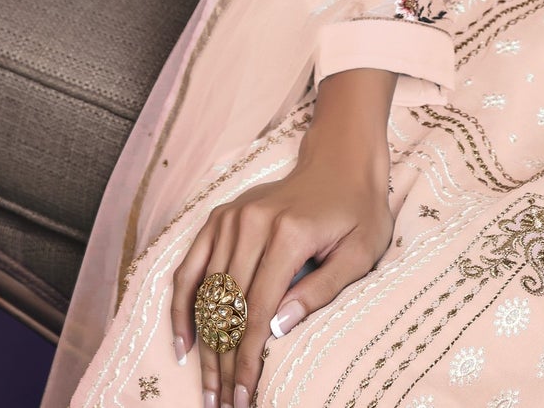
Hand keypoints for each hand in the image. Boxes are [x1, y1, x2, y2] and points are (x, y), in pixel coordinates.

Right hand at [170, 69, 394, 406]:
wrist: (341, 159)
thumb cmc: (358, 209)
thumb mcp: (360, 251)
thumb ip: (321, 290)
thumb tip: (277, 330)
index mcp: (288, 232)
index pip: (258, 311)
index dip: (246, 360)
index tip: (242, 397)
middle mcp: (252, 222)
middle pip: (227, 307)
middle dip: (222, 362)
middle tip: (220, 403)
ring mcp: (232, 217)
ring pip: (206, 292)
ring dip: (203, 345)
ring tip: (206, 386)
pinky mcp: (221, 216)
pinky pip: (191, 265)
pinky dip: (183, 305)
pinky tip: (184, 342)